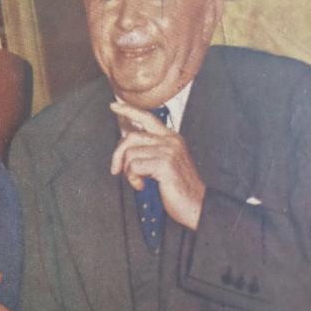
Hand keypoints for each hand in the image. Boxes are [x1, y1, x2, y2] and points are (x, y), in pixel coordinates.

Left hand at [109, 101, 205, 230]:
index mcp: (171, 138)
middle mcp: (171, 141)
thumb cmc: (178, 188)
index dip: (129, 110)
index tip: (114, 106)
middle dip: (118, 155)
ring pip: (130, 153)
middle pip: (131, 136)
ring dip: (128, 172)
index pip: (147, 117)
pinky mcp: (164, 164)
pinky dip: (133, 179)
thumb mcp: (163, 163)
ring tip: (139, 181)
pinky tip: (143, 185)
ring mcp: (168, 151)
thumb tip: (125, 142)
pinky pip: (134, 166)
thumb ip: (148, 150)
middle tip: (116, 170)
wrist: (196, 205)